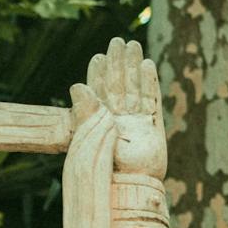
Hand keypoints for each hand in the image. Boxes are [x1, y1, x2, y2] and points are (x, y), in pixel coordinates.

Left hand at [69, 38, 166, 178]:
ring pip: (135, 87)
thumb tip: (75, 85)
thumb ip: (84, 112)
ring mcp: (135, 122)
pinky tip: (146, 64)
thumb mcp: (89, 137)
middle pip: (118, 85)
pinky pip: (151, 99)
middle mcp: (117, 120)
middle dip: (118, 63)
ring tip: (133, 45)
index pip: (98, 92)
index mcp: (98, 122)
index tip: (99, 56)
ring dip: (133, 66)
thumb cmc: (104, 167)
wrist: (130, 186)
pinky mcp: (152, 126)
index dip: (99, 73)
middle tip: (118, 40)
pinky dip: (149, 82)